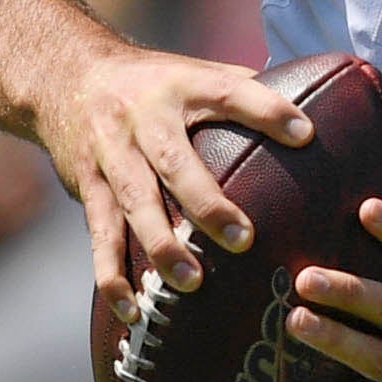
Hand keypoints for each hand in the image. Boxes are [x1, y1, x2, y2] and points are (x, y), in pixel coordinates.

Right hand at [18, 25, 302, 314]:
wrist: (64, 77)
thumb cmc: (154, 84)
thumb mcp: (194, 72)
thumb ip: (247, 91)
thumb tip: (317, 112)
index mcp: (181, 87)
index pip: (228, 94)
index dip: (266, 111)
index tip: (306, 133)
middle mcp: (143, 120)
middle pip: (175, 162)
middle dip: (207, 203)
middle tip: (244, 239)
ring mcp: (112, 156)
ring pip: (134, 204)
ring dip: (161, 246)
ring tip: (190, 282)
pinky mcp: (89, 189)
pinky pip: (100, 236)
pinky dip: (112, 275)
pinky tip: (131, 310)